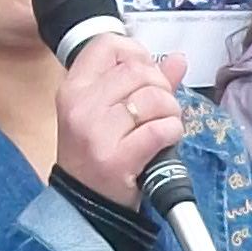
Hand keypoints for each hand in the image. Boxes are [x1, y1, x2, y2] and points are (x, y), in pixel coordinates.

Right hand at [53, 33, 187, 201]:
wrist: (85, 205)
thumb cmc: (96, 156)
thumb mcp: (107, 112)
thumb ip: (144, 82)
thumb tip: (177, 59)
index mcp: (74, 88)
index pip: (107, 45)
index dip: (136, 52)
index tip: (146, 70)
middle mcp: (82, 106)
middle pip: (137, 70)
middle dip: (161, 86)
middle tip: (160, 107)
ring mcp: (97, 132)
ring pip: (153, 98)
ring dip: (170, 111)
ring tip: (163, 125)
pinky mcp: (117, 157)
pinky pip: (161, 128)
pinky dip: (173, 132)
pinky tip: (165, 140)